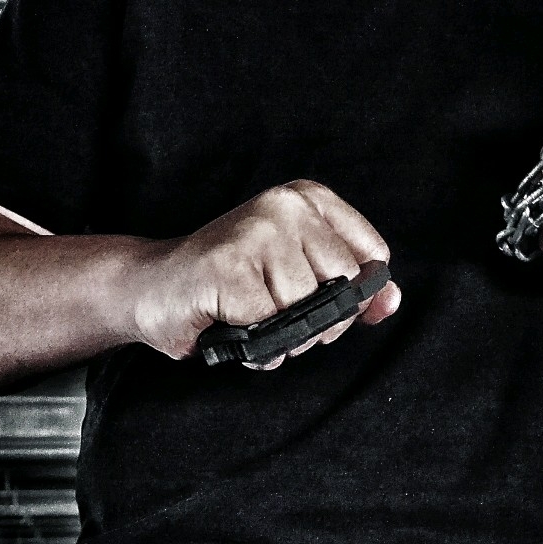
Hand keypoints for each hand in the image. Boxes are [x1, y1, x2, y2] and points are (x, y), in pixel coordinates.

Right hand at [131, 179, 400, 366]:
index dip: (352, 297)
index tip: (315, 301)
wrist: (150, 288)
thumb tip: (392, 300)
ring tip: (248, 319)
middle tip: (274, 316)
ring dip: (282, 338)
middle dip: (317, 323)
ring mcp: (257, 231)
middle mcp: (285, 205)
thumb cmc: (228, 286)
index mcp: (308, 198)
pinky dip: (254, 345)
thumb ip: (351, 291)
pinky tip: (229, 324)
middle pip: (344, 287)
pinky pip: (271, 327)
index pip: (372, 258)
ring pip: (308, 310)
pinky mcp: (229, 265)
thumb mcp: (298, 280)